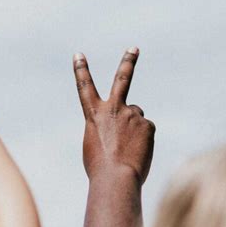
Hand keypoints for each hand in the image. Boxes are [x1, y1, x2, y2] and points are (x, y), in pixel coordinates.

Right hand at [73, 48, 154, 184]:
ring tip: (128, 148)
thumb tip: (129, 125)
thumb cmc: (100, 168)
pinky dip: (143, 141)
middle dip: (128, 61)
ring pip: (136, 117)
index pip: (85, 87)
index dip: (81, 70)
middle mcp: (113, 108)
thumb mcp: (95, 144)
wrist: (115, 178)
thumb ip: (108, 128)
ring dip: (133, 129)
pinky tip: (137, 152)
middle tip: (134, 48)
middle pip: (122, 79)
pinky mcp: (147, 124)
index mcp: (94, 114)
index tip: (78, 55)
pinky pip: (146, 130)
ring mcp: (132, 114)